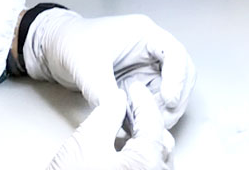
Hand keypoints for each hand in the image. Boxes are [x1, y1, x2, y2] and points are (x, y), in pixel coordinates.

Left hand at [23, 9, 194, 128]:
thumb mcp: (87, 65)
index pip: (174, 53)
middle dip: (174, 99)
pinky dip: (148, 114)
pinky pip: (153, 102)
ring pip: (170, 92)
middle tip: (159, 118)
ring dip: (162, 110)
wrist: (55, 48)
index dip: (177, 77)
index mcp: (143, 33)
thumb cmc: (71, 42)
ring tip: (142, 122)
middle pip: (180, 75)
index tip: (169, 99)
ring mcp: (145, 67)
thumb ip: (103, 90)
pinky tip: (134, 122)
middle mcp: (150, 49)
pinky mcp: (138, 84)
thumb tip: (117, 115)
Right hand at [46, 81, 171, 169]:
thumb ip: (108, 113)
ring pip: (155, 160)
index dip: (143, 100)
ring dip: (143, 138)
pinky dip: (138, 155)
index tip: (134, 88)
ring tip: (124, 124)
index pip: (153, 123)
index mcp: (148, 163)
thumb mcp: (88, 139)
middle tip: (130, 103)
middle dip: (147, 119)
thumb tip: (117, 100)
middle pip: (160, 143)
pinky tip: (120, 149)